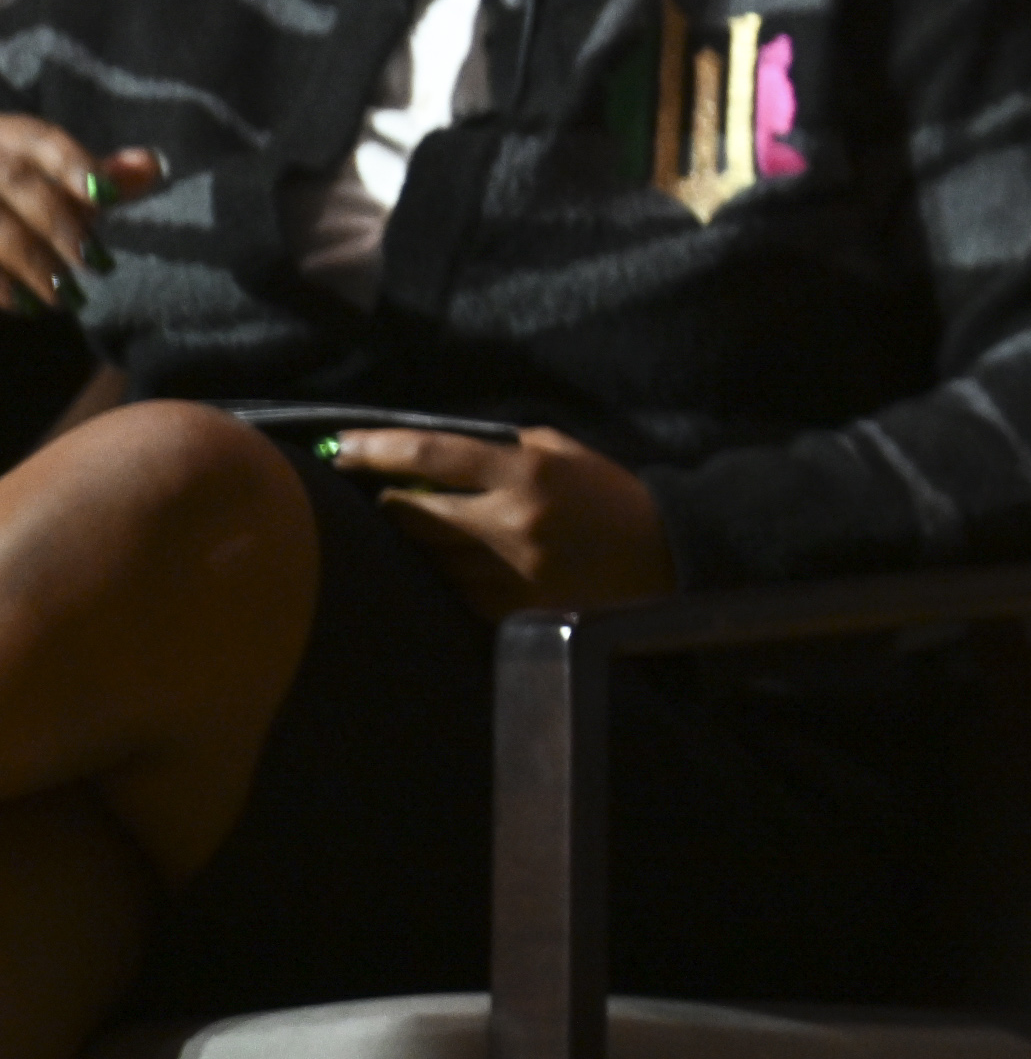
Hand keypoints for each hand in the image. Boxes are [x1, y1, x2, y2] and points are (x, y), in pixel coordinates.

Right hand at [0, 117, 155, 314]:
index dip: (75, 164)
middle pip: (15, 180)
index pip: (41, 138)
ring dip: (31, 263)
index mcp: (5, 134)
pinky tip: (23, 303)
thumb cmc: (18, 197)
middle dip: (59, 223)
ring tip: (64, 296)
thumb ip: (99, 176)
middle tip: (96, 263)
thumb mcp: (53, 179)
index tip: (108, 197)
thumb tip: (150, 166)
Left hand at [336, 424, 679, 617]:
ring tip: (425, 532)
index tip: (338, 447)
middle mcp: (511, 522)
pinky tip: (459, 566)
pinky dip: (446, 575)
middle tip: (383, 498)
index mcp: (526, 471)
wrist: (664, 557)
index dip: (374, 449)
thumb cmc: (607, 496)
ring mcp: (508, 572)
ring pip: (426, 556)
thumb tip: (431, 453)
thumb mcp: (561, 452)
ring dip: (416, 542)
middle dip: (389, 504)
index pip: (430, 454)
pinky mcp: (508, 611)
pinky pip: (451, 590)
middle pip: (412, 513)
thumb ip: (501, 449)